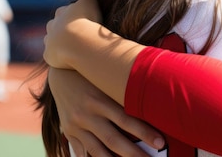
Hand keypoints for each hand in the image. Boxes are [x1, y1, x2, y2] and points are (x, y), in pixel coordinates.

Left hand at [44, 0, 102, 68]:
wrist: (78, 43)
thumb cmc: (86, 21)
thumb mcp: (89, 3)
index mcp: (61, 13)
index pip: (63, 13)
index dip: (72, 17)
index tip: (80, 22)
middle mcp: (52, 26)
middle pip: (54, 27)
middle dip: (61, 30)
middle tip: (75, 36)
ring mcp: (49, 41)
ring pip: (51, 41)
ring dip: (58, 43)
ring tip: (71, 48)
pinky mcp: (48, 55)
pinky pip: (52, 56)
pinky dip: (58, 57)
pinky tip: (68, 60)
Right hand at [49, 68, 164, 156]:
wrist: (60, 73)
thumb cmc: (93, 75)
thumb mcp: (107, 81)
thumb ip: (123, 94)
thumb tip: (151, 104)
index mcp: (99, 99)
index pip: (126, 120)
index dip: (144, 133)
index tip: (161, 143)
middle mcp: (86, 114)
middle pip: (113, 140)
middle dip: (134, 153)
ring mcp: (75, 125)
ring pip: (97, 151)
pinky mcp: (68, 132)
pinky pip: (82, 152)